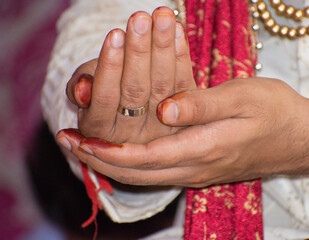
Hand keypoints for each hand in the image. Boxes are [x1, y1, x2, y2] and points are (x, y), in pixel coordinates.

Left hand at [57, 78, 308, 187]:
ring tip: (86, 149)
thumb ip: (201, 105)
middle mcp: (197, 167)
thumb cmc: (276, 112)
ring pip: (145, 176)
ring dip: (112, 164)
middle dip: (98, 161)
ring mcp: (200, 172)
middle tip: (69, 144)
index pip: (143, 157)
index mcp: (204, 148)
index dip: (106, 151)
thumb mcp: (243, 97)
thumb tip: (163, 110)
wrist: (302, 138)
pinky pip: (159, 172)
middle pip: (136, 174)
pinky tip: (121, 152)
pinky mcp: (203, 168)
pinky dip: (133, 164)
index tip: (77, 138)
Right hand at [64, 7, 195, 143]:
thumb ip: (78, 90)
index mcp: (102, 131)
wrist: (128, 116)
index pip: (105, 98)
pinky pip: (184, 85)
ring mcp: (160, 128)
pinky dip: (181, 56)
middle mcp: (133, 134)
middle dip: (138, 52)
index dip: (110, 67)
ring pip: (163, 86)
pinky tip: (177, 30)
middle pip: (136, 91)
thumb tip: (83, 89)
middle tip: (140, 18)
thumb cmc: (99, 95)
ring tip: (161, 17)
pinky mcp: (183, 117)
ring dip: (163, 48)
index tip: (114, 34)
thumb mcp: (82, 96)